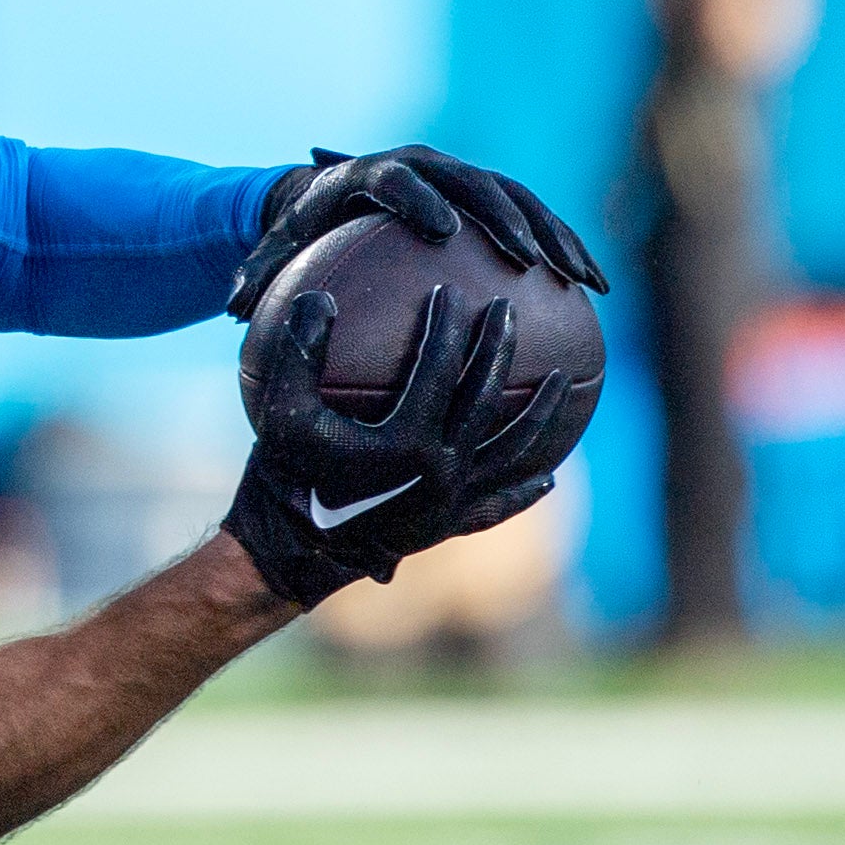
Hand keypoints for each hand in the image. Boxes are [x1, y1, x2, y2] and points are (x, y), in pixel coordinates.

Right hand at [220, 289, 569, 607]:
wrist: (289, 554)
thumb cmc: (283, 475)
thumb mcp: (280, 410)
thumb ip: (300, 352)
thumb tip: (319, 296)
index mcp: (407, 441)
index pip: (438, 368)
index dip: (445, 324)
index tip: (448, 289)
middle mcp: (441, 471)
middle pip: (485, 399)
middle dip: (498, 348)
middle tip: (508, 308)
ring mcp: (451, 502)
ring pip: (510, 450)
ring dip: (541, 413)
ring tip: (564, 380)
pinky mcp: (449, 526)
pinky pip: (497, 505)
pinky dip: (524, 491)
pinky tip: (549, 476)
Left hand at [230, 146, 606, 319]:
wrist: (332, 191)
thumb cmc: (299, 232)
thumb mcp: (272, 251)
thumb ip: (255, 276)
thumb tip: (230, 311)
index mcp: (370, 171)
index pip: (396, 179)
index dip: (418, 198)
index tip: (441, 230)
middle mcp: (424, 164)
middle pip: (473, 183)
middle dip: (504, 218)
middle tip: (527, 261)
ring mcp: (463, 175)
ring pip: (519, 199)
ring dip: (554, 236)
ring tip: (583, 281)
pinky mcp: (491, 194)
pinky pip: (538, 218)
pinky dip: (568, 248)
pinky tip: (596, 291)